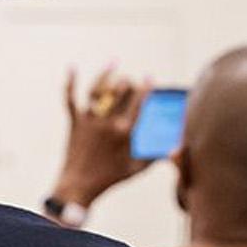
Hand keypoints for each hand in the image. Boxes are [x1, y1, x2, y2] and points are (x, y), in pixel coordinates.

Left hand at [53, 66, 153, 209]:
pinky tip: (72, 67)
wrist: (79, 185)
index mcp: (125, 132)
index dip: (146, 88)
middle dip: (127, 81)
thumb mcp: (138, 168)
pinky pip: (70, 98)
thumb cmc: (111, 178)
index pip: (139, 103)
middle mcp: (107, 122)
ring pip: (97, 90)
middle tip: (130, 79)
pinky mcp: (74, 122)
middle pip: (120, 92)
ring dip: (105, 74)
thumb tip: (176, 148)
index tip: (149, 77)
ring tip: (113, 62)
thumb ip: (156, 155)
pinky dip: (70, 82)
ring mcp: (89, 120)